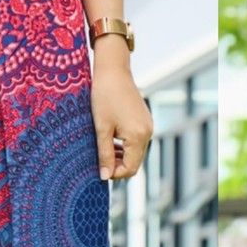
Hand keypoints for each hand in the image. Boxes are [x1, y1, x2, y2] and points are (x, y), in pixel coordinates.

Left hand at [90, 42, 151, 179]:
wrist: (113, 70)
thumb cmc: (104, 96)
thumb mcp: (101, 128)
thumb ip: (104, 154)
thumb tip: (104, 176)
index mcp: (138, 136)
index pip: (130, 168)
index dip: (114, 173)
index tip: (99, 170)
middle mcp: (147, 132)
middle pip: (134, 161)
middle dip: (117, 165)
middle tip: (98, 162)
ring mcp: (148, 125)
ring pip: (135, 151)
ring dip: (120, 155)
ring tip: (103, 150)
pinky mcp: (145, 119)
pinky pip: (137, 140)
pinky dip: (125, 145)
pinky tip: (111, 139)